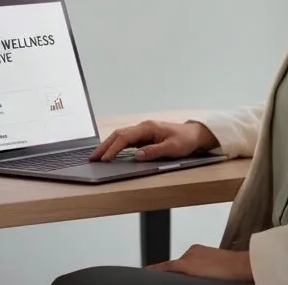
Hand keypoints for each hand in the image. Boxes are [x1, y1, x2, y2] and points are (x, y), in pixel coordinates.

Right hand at [88, 119, 218, 161]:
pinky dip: (116, 146)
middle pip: (119, 134)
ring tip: (97, 156)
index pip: (125, 137)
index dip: (114, 148)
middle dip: (105, 145)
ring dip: (108, 145)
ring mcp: (143, 131)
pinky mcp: (144, 136)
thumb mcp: (172, 148)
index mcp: (148, 128)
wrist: (194, 134)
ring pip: (121, 136)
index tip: (105, 158)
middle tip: (93, 157)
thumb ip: (154, 151)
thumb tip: (137, 155)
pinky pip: (126, 140)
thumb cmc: (185, 140)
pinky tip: (110, 153)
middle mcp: (143, 127)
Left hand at [148, 244, 252, 281]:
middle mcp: (191, 251)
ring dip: (169, 273)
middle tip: (173, 278)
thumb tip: (205, 274)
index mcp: (199, 250)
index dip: (178, 269)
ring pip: (172, 267)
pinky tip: (149, 273)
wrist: (239, 265)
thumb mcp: (217, 266)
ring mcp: (187, 258)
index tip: (176, 273)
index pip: (184, 261)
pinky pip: (166, 268)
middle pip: (177, 264)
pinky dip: (157, 271)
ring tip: (161, 277)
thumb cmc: (233, 267)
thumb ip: (206, 268)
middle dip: (175, 273)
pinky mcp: (185, 266)